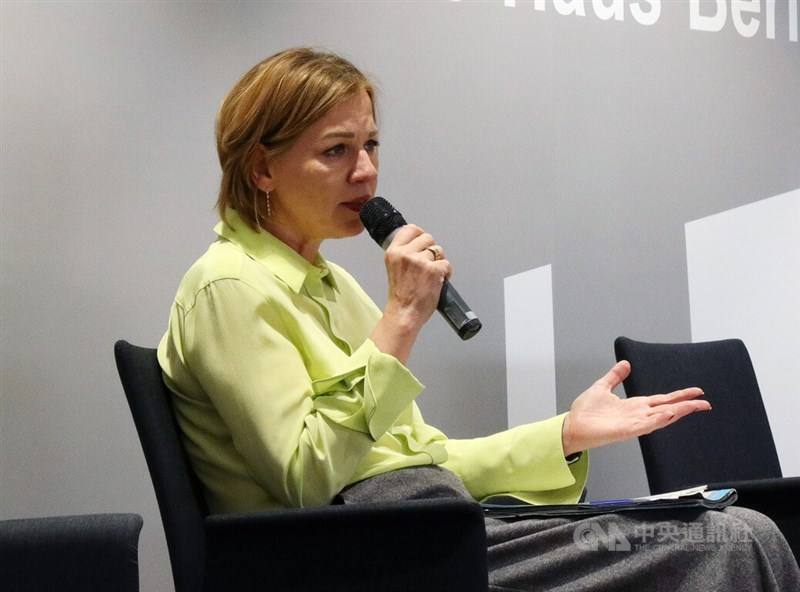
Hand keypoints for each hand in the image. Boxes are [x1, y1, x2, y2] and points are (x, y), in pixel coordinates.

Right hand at [369, 225, 451, 362]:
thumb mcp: (394, 268)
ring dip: (439, 262)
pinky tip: (439, 281)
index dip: (420, 234)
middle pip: (428, 238)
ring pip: (439, 250)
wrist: (404, 314)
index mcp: (393, 252)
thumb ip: (404, 255)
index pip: (410, 229)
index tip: (423, 241)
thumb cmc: (400, 296)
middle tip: (429, 264)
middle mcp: (406, 254)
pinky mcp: (434, 270)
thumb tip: (418, 246)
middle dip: (431, 250)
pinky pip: (447, 264)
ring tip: (433, 275)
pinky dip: (446, 272)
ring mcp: (420, 261)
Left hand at [561, 361, 710, 455]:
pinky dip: (658, 420)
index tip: (696, 392)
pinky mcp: (626, 430)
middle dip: (686, 405)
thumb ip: (615, 376)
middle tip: (705, 402)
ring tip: (694, 406)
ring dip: (678, 412)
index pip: (662, 400)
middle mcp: (637, 415)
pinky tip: (669, 414)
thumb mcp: (602, 387)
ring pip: (661, 417)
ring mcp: (633, 424)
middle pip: (667, 409)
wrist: (572, 426)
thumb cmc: (585, 412)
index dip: (679, 396)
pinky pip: (646, 425)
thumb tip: (625, 363)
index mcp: (634, 406)